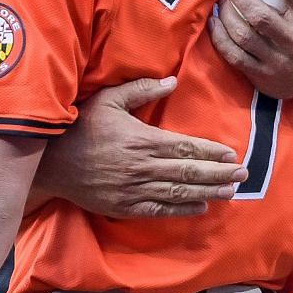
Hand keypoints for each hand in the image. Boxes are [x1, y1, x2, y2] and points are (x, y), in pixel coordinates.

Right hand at [35, 77, 245, 217]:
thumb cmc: (80, 127)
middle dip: (219, 173)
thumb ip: (141, 89)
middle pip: (189, 172)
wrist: (50, 164)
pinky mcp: (125, 207)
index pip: (185, 147)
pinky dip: (182, 210)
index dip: (211, 151)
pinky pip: (160, 211)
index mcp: (142, 139)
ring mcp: (134, 190)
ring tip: (231, 191)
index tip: (232, 153)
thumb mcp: (107, 99)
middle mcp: (143, 167)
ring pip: (179, 193)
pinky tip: (201, 207)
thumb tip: (172, 82)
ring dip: (208, 191)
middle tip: (243, 174)